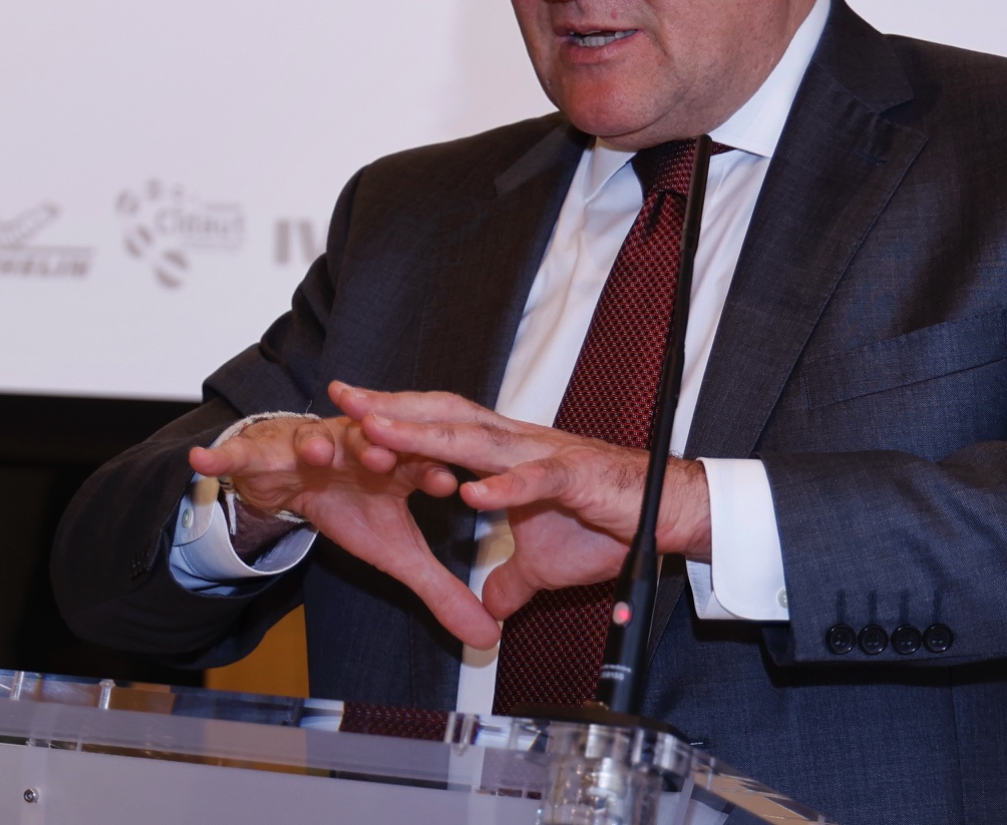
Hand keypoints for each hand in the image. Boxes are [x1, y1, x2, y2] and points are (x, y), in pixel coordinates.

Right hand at [188, 412, 497, 647]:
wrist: (297, 471)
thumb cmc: (353, 502)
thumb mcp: (395, 549)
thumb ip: (440, 588)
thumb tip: (488, 638)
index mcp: (394, 463)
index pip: (418, 463)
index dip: (430, 473)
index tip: (447, 485)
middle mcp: (354, 445)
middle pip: (368, 442)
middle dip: (374, 445)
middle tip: (382, 453)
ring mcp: (306, 443)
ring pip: (311, 438)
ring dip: (312, 440)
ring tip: (314, 448)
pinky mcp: (265, 450)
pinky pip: (243, 453)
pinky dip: (222, 457)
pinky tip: (202, 460)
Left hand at [332, 383, 710, 622]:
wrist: (666, 515)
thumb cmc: (606, 525)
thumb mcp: (543, 564)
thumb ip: (510, 578)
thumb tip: (491, 608)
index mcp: (501, 451)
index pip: (436, 425)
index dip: (392, 416)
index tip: (345, 411)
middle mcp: (514, 441)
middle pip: (441, 416)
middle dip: (389, 407)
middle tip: (341, 398)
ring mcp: (542, 455)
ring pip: (473, 439)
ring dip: (424, 436)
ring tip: (379, 433)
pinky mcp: (576, 479)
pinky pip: (534, 481)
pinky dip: (503, 486)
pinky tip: (470, 493)